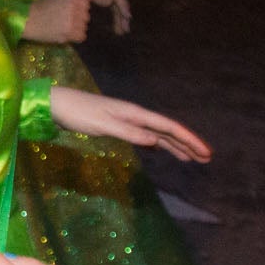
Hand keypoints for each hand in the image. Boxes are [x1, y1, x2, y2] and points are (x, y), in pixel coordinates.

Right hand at [22, 0, 92, 45]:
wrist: (27, 21)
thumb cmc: (41, 7)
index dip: (81, 6)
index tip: (72, 9)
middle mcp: (73, 6)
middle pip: (87, 15)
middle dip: (79, 18)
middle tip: (65, 20)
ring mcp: (72, 20)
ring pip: (85, 26)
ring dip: (77, 28)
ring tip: (64, 27)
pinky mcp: (69, 33)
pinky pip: (82, 36)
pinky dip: (75, 37)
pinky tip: (65, 34)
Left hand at [46, 86, 210, 160]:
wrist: (57, 105)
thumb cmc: (78, 113)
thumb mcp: (103, 125)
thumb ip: (129, 132)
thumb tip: (157, 142)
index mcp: (135, 113)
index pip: (169, 127)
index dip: (189, 140)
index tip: (205, 152)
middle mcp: (135, 115)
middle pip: (169, 131)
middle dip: (188, 144)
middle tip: (207, 159)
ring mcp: (128, 120)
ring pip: (159, 134)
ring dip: (177, 146)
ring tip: (193, 159)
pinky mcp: (120, 126)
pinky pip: (147, 136)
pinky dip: (160, 145)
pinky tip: (164, 150)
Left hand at [56, 0, 131, 34]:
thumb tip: (110, 3)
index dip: (124, 8)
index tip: (127, 18)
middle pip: (121, 4)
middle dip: (123, 17)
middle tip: (125, 30)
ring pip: (118, 8)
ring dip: (120, 20)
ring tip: (121, 32)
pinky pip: (113, 8)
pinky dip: (115, 17)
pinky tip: (116, 27)